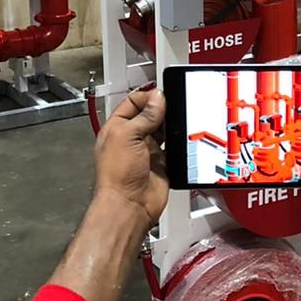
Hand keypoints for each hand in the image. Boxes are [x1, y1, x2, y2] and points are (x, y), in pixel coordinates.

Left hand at [93, 87, 167, 233]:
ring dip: (172, 126)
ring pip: (164, 130)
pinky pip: (174, 148)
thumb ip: (144, 116)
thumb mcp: (128, 136)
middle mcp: (132, 138)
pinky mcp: (162, 164)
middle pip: (151, 115)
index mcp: (117, 128)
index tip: (162, 95)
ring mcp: (148, 151)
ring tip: (179, 122)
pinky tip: (183, 139)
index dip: (148, 97)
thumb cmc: (117, 176)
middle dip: (163, 110)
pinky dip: (180, 143)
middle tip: (174, 107)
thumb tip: (157, 99)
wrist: (130, 205)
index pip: (133, 102)